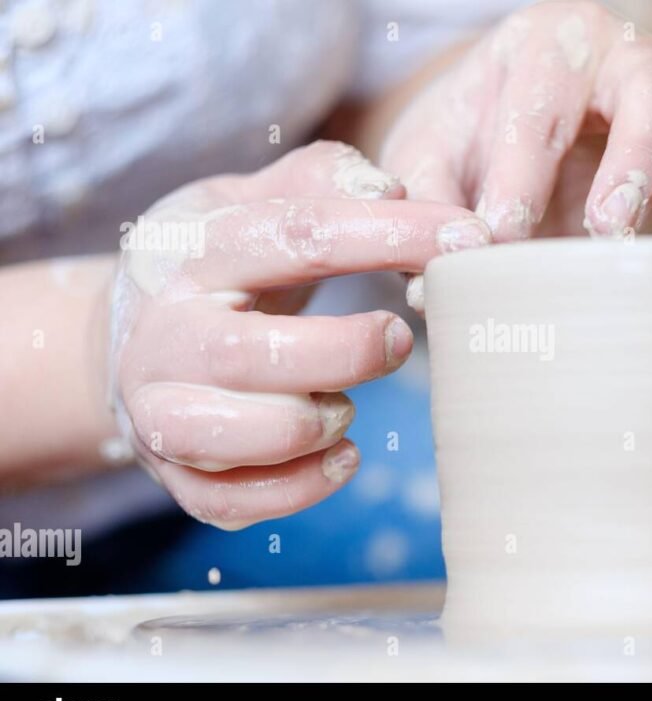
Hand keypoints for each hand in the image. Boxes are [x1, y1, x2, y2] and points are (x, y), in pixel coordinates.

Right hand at [110, 141, 489, 528]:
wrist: (119, 335)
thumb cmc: (210, 262)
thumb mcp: (246, 199)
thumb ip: (318, 180)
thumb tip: (390, 190)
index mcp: (189, 253)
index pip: (299, 236)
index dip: (391, 235)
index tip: (465, 240)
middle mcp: (164, 335)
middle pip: (265, 354)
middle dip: (354, 351)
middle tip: (398, 339)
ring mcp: (159, 412)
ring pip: (257, 436)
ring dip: (325, 423)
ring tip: (346, 404)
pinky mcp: (172, 475)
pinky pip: (239, 503)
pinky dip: (305, 486)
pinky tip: (340, 454)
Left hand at [381, 0, 651, 242]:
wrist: (507, 145)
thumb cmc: (466, 151)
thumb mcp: (428, 164)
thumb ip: (425, 202)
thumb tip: (446, 263)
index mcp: (539, 50)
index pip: (536, 98)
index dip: (519, 167)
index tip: (500, 236)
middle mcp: (614, 59)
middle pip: (644, 81)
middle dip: (630, 155)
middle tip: (605, 229)